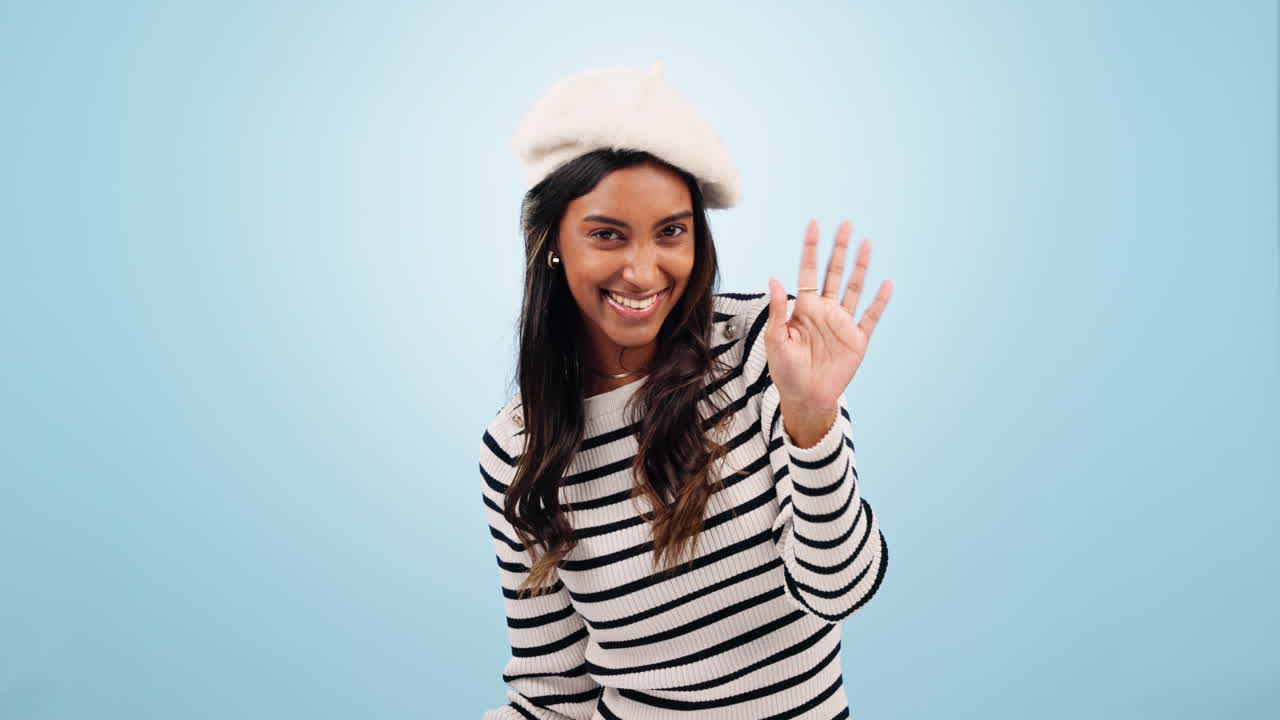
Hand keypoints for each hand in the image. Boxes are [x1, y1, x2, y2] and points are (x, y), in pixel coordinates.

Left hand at [766, 219, 892, 446]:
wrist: (805, 397)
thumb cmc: (785, 370)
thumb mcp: (775, 340)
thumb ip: (777, 310)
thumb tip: (774, 278)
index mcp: (803, 308)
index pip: (807, 271)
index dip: (810, 248)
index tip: (814, 224)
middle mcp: (825, 311)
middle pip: (834, 273)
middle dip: (839, 249)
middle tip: (846, 224)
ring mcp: (842, 323)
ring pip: (854, 288)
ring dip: (860, 266)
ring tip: (867, 243)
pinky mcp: (857, 339)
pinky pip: (871, 316)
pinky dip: (879, 301)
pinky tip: (887, 283)